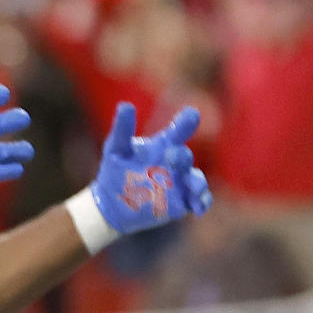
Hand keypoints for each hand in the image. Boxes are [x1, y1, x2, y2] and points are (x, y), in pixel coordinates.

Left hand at [90, 102, 212, 234]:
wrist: (110, 204)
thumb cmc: (115, 170)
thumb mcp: (116, 149)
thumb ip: (122, 129)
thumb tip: (125, 105)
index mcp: (163, 145)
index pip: (179, 130)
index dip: (186, 122)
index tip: (191, 116)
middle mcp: (175, 162)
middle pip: (185, 156)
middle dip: (181, 156)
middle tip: (171, 156)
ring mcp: (180, 183)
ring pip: (196, 180)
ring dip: (198, 183)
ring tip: (194, 187)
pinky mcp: (181, 203)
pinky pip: (198, 202)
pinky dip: (202, 203)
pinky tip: (198, 207)